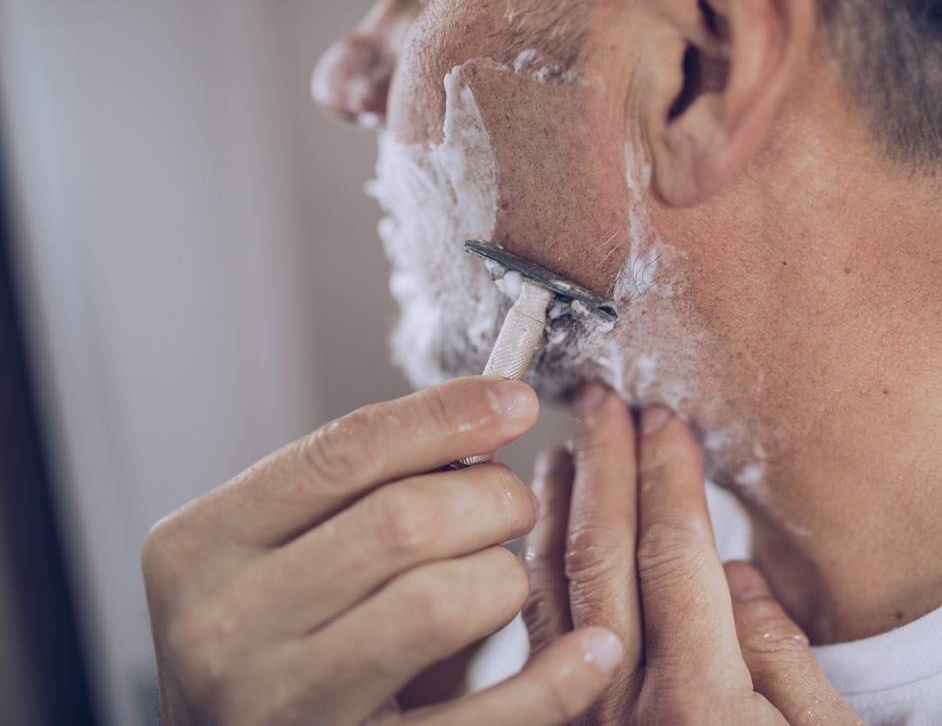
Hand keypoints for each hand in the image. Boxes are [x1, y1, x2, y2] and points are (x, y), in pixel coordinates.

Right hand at [142, 377, 622, 725]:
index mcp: (201, 548)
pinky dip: (553, 680)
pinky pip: (479, 719)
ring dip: (505, 578)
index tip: (513, 399)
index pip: (343, 452)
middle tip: (510, 505)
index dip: (444, 416)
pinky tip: (589, 649)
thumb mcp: (274, 549)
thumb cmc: (267, 638)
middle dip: (490, 498)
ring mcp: (283, 706)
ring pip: (441, 603)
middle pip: (403, 520)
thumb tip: (486, 414)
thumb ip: (353, 489)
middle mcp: (226, 627)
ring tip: (501, 579)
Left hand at [522, 385, 862, 724]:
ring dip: (559, 509)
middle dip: (603, 464)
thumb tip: (737, 579)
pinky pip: (538, 635)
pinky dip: (539, 571)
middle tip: (603, 401)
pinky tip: (546, 541)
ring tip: (567, 450)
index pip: (673, 555)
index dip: (668, 476)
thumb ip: (783, 658)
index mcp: (695, 702)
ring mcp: (582, 719)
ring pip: (554, 592)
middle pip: (602, 556)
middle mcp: (623, 707)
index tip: (666, 420)